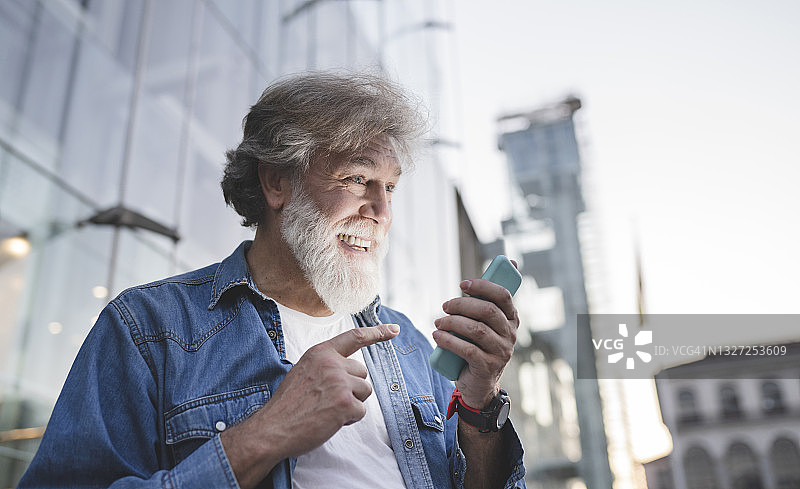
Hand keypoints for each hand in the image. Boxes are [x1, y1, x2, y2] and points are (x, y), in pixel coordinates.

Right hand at [221, 323, 398, 488]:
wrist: (273, 428)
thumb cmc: (288, 404)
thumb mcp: (304, 371)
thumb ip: (326, 365)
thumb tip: (351, 369)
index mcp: (321, 352)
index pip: (355, 336)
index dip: (378, 332)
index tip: (394, 329)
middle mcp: (332, 363)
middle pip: (362, 373)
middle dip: (352, 388)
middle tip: (328, 399)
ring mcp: (339, 382)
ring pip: (364, 391)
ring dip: (351, 403)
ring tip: (327, 409)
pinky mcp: (345, 403)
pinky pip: (360, 411)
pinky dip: (349, 419)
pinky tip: (329, 420)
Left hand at [432, 275, 519, 409]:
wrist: (479, 385)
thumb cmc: (478, 348)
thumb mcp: (484, 326)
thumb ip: (483, 305)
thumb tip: (489, 273)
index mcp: (511, 320)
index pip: (503, 296)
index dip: (483, 286)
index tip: (462, 284)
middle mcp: (510, 335)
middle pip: (488, 311)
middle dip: (462, 304)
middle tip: (445, 306)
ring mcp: (501, 352)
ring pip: (477, 329)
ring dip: (453, 322)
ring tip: (438, 323)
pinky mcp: (488, 366)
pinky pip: (467, 349)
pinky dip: (449, 341)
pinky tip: (437, 336)